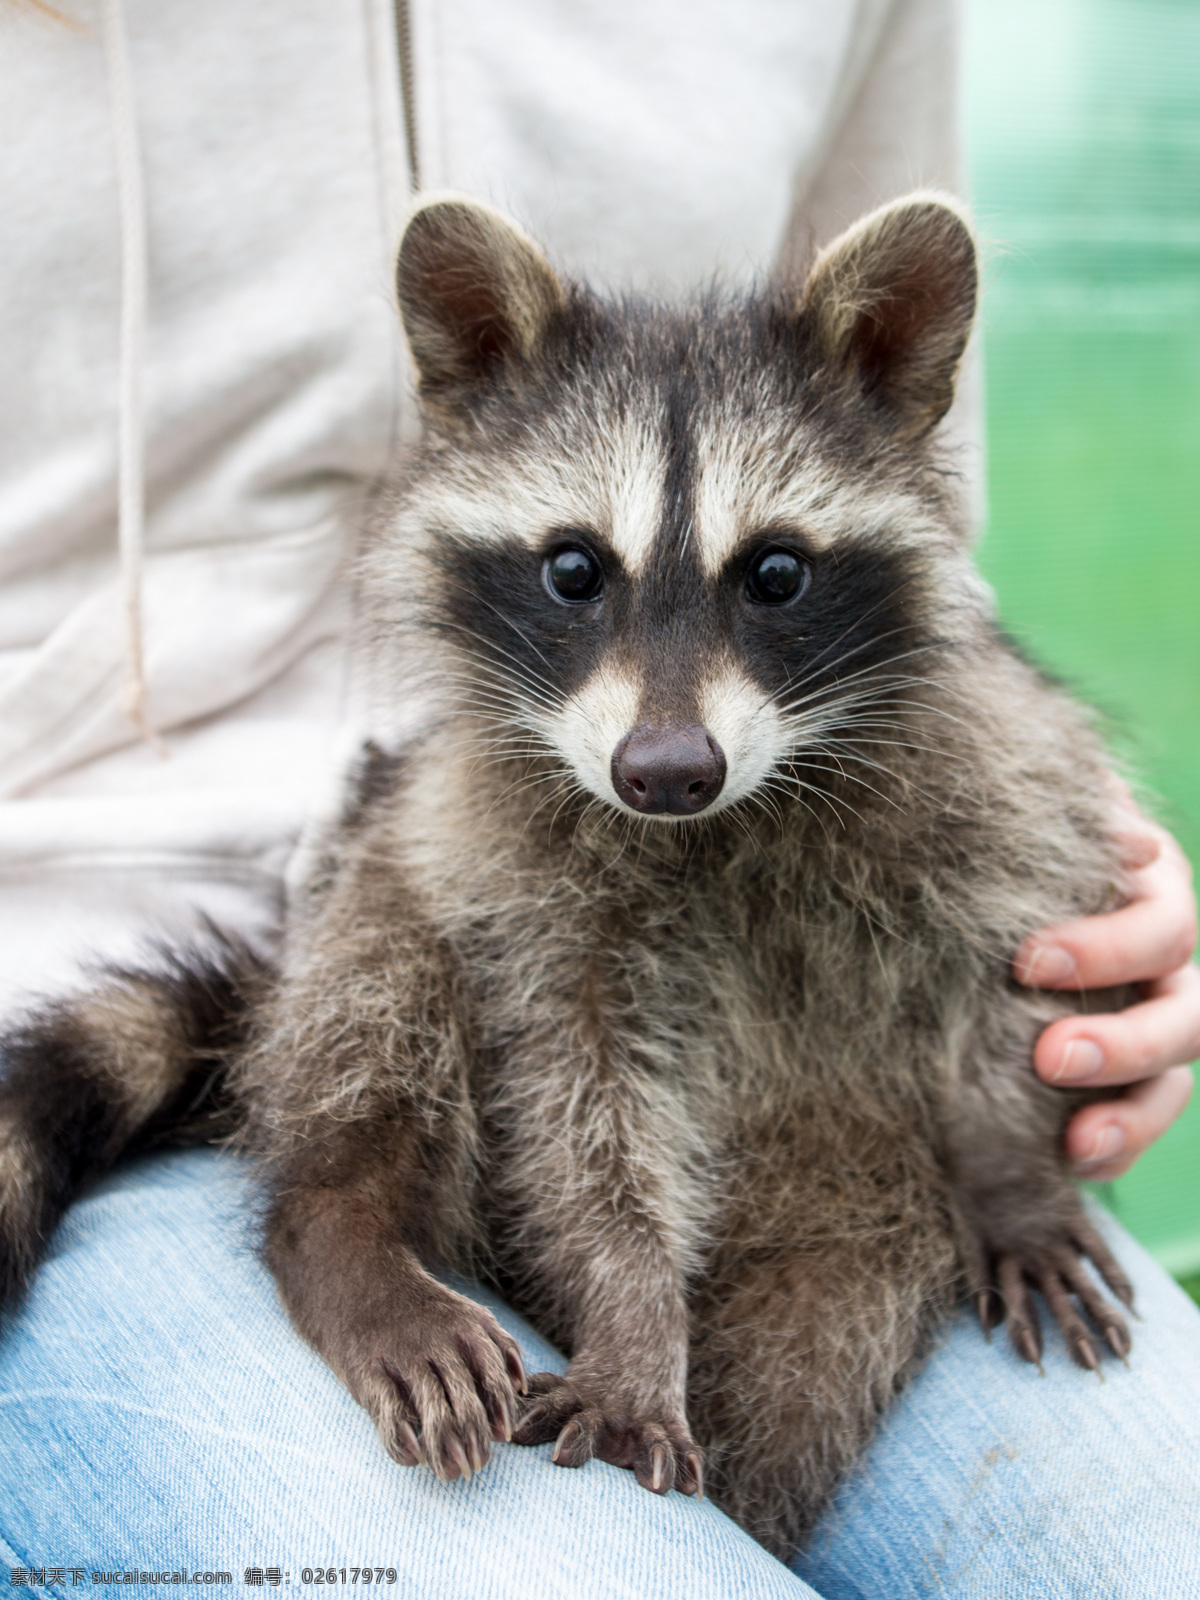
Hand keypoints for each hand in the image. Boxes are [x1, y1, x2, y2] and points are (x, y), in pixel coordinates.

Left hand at [1014, 793, 1197, 1181]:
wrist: (969, 847)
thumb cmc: (1003, 824)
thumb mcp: (1037, 811)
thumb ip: (1077, 820)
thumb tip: (1134, 845)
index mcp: (1153, 892)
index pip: (1163, 930)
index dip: (1107, 950)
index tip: (1026, 961)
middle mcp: (1161, 965)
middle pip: (1185, 1019)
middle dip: (1123, 1045)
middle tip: (1049, 1057)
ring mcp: (1142, 1022)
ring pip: (1170, 1084)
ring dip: (1129, 1119)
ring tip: (1076, 1147)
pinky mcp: (1110, 1074)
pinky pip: (1128, 1124)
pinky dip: (1107, 1150)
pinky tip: (1066, 1166)